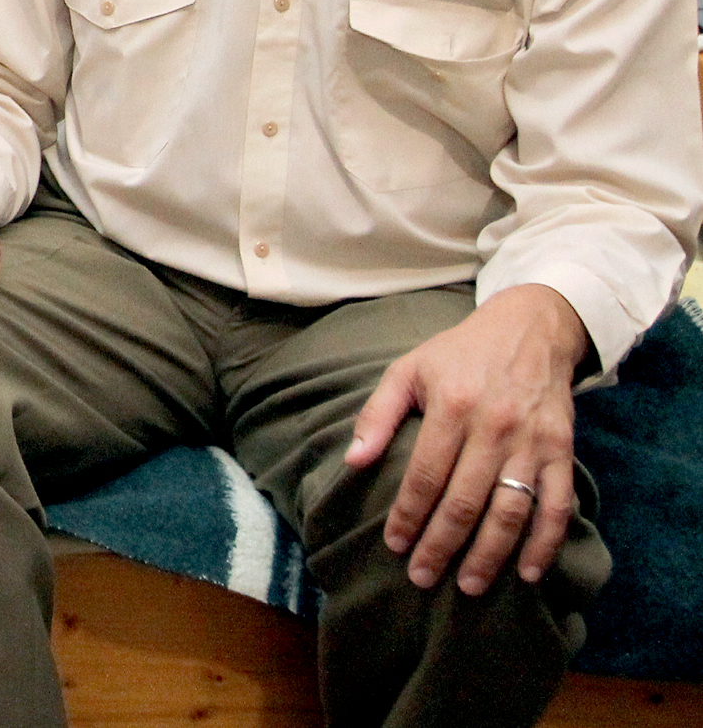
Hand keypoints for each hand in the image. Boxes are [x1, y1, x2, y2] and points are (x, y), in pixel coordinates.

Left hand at [344, 284, 587, 595]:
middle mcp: (494, 427)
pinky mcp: (561, 450)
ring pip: (511, 510)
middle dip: (441, 545)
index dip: (408, 515)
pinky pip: (558, 505)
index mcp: (451, 405)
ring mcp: (532, 441)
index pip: (425, 475)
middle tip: (422, 578)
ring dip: (490, 554)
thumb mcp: (408, 368)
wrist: (530, 329)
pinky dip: (545, 543)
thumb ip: (378, 413)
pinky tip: (527, 572)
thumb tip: (353, 461)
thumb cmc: (459, 353)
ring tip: (469, 585)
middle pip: (465, 501)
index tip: (395, 546)